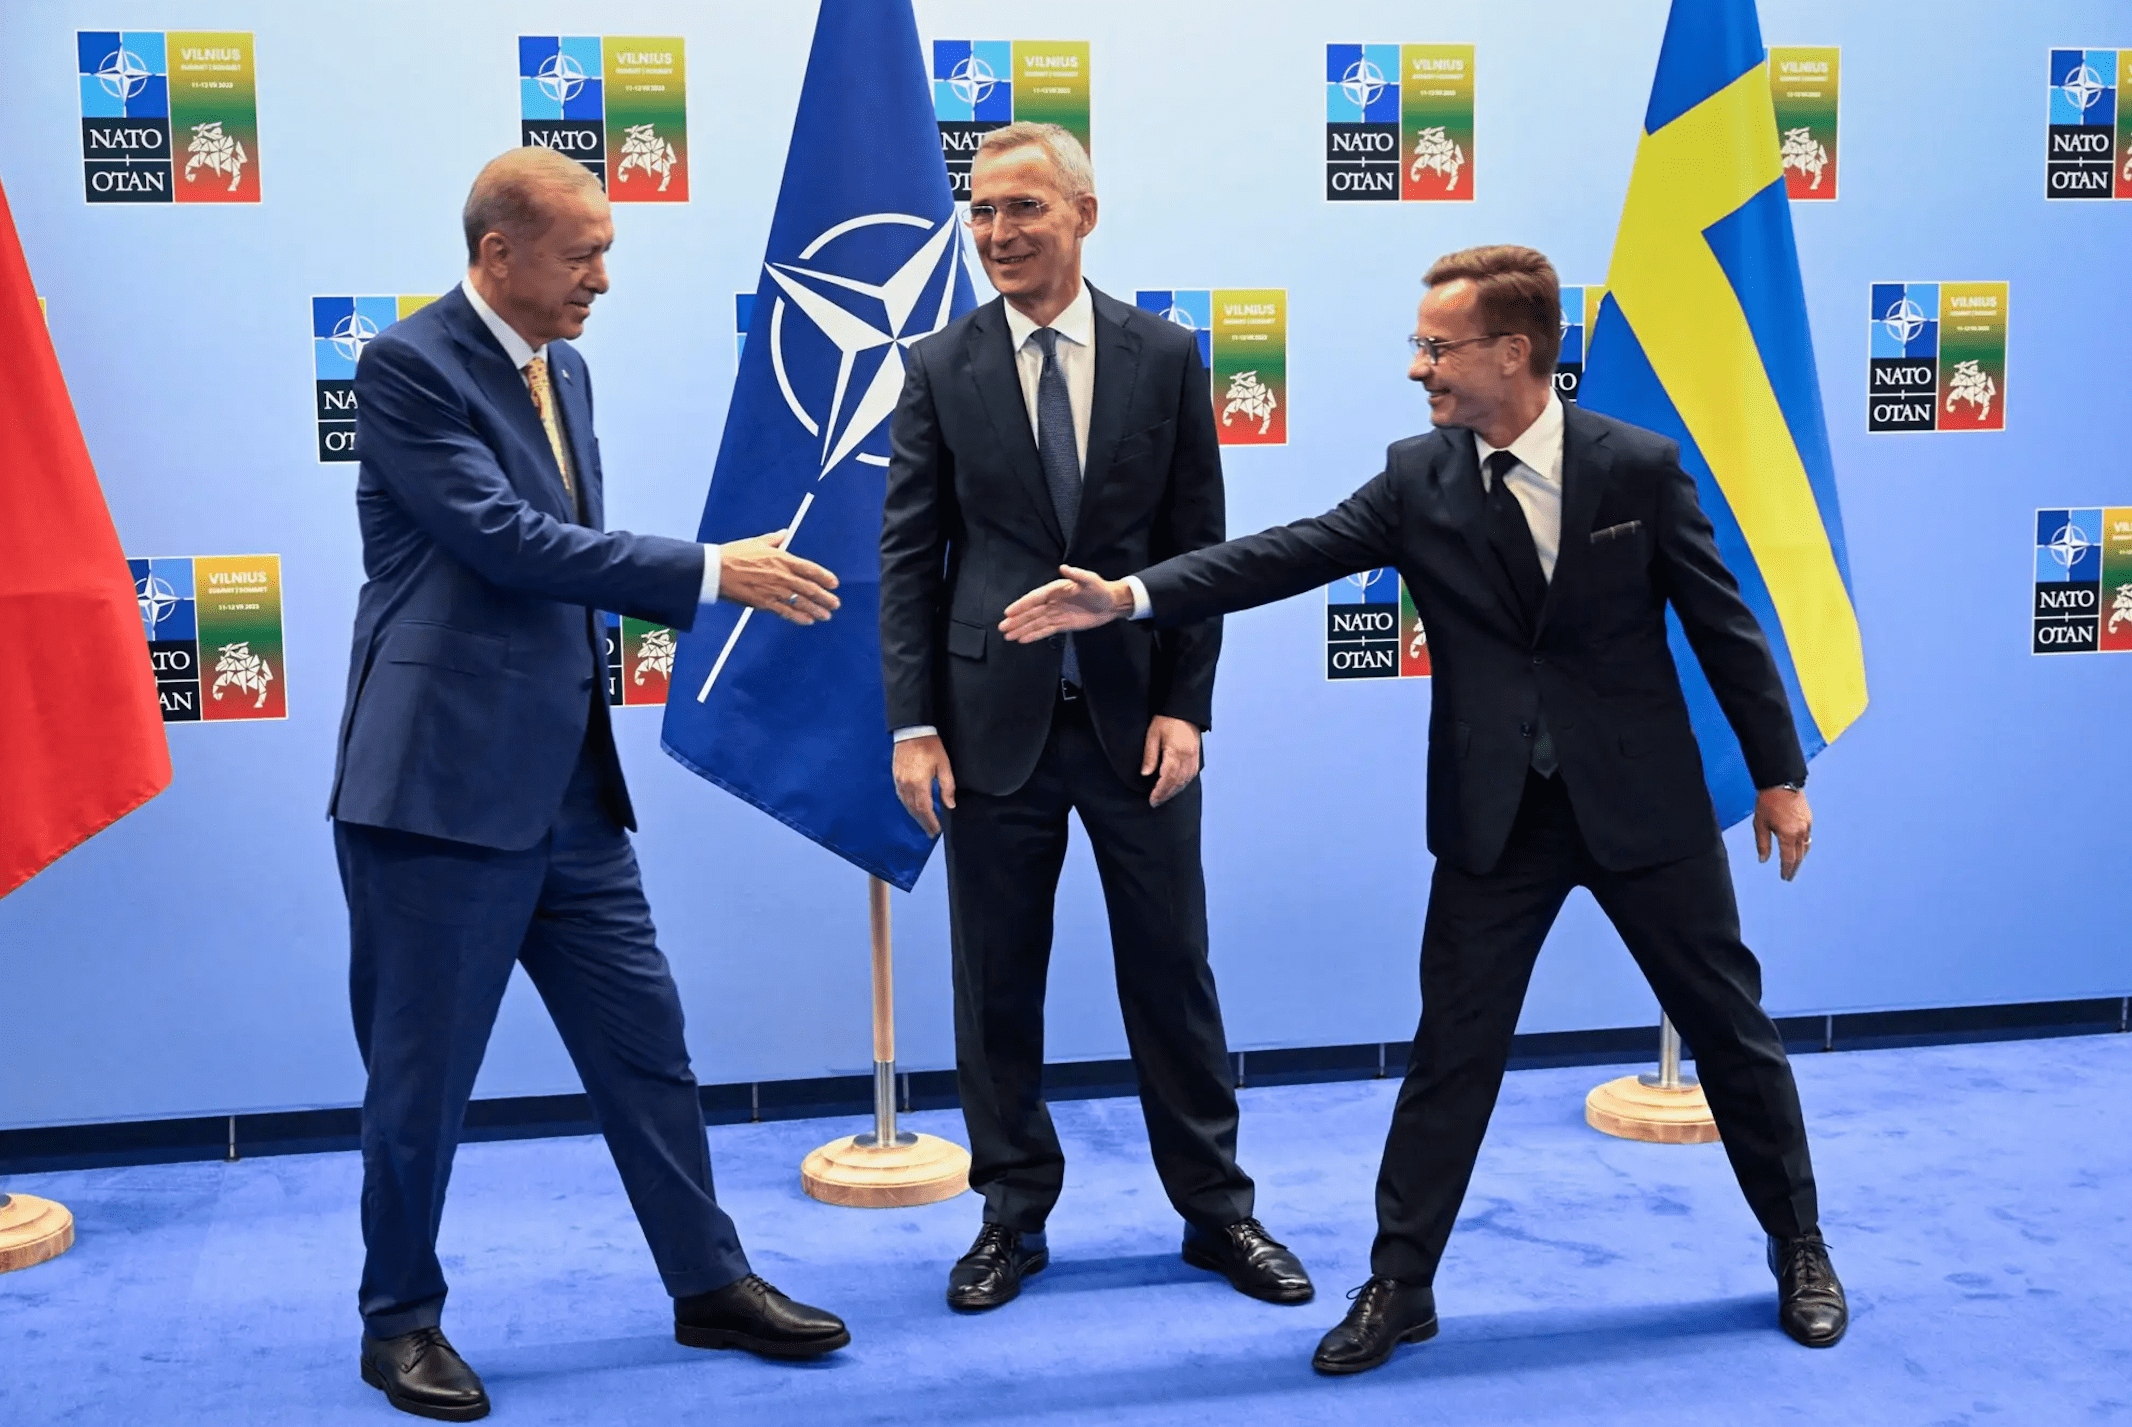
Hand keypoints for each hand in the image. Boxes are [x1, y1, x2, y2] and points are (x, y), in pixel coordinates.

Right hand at [718, 529, 840, 624]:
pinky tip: (808, 621)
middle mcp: (782, 575)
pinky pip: (786, 612)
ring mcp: (774, 590)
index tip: (834, 583)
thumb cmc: (734, 554)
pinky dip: (798, 617)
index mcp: (782, 558)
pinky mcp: (764, 602)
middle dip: (825, 597)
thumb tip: (785, 532)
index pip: (810, 568)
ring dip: (816, 610)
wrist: (716, 569)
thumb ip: (775, 539)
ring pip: (801, 602)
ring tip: (826, 615)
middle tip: (835, 603)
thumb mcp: (757, 542)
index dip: (824, 576)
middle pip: (810, 588)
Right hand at [892, 734, 955, 836]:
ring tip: (924, 824)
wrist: (912, 731)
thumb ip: (947, 786)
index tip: (936, 830)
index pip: (925, 809)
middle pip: (915, 810)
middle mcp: (907, 785)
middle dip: (923, 822)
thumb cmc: (930, 746)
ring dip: (915, 816)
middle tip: (931, 832)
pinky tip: (913, 809)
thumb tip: (950, 804)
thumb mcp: (944, 765)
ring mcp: (899, 781)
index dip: (931, 821)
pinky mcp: (896, 777)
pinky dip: (908, 806)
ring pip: (907, 804)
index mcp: (919, 783)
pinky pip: (901, 796)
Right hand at [1000, 565, 1132, 642]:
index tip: (1008, 612)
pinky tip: (1023, 639)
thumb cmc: (1100, 590)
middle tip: (1002, 627)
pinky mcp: (1062, 625)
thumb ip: (1077, 575)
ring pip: (1036, 623)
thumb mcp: (1090, 580)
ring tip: (1008, 636)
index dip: (1022, 605)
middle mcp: (1053, 602)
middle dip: (1017, 620)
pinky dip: (1034, 635)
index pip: (1035, 598)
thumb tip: (1064, 568)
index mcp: (1056, 590)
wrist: (1111, 604)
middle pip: (1031, 612)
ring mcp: (1056, 614)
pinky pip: (1045, 630)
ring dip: (1022, 629)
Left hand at [1142, 715, 1201, 807]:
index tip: (1151, 799)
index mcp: (1176, 751)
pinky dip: (1183, 784)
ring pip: (1185, 781)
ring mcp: (1194, 757)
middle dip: (1165, 794)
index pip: (1168, 777)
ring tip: (1163, 798)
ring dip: (1174, 791)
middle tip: (1155, 803)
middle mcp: (1187, 757)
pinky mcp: (1196, 757)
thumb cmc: (1166, 720)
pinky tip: (1175, 788)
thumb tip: (1145, 774)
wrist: (1184, 710)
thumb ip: (1150, 755)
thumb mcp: (1153, 735)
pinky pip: (1191, 776)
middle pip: (1177, 782)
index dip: (1160, 790)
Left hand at [1753, 786, 1811, 881]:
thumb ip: (1762, 844)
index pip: (1789, 859)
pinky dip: (1803, 845)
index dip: (1787, 870)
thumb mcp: (1760, 825)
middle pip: (1799, 856)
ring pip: (1805, 847)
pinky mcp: (1809, 819)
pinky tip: (1799, 847)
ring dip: (1800, 857)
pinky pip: (1807, 837)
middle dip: (1794, 867)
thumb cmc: (1767, 803)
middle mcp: (1800, 832)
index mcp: (1788, 835)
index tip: (1784, 877)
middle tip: (1790, 876)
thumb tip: (1763, 860)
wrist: (1781, 783)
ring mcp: (1807, 825)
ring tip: (1794, 864)